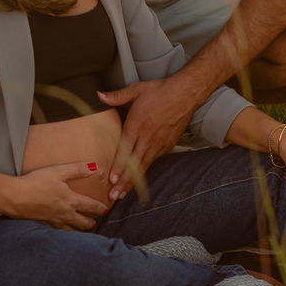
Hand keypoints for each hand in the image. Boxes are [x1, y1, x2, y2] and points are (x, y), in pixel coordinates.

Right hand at [11, 161, 108, 230]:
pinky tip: (65, 230)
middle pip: (83, 222)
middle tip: (96, 221)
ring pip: (72, 229)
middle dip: (92, 221)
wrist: (15, 197)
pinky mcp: (44, 224)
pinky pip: (60, 231)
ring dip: (80, 229)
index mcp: (71, 201)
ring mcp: (55, 221)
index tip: (106, 210)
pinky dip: (67, 232)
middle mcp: (65, 214)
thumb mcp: (58, 171)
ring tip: (84, 228)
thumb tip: (94, 167)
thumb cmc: (36, 182)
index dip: (100, 208)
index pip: (91, 207)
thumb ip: (77, 169)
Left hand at [98, 77, 198, 200]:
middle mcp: (148, 137)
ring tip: (123, 193)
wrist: (186, 93)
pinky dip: (145, 171)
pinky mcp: (168, 145)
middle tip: (113, 196)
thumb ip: (116, 96)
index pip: (126, 149)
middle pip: (134, 164)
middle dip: (123, 182)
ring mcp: (159, 142)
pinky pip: (154, 160)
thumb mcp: (136, 90)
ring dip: (133, 181)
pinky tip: (138, 179)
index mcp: (138, 124)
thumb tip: (98, 95)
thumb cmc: (161, 90)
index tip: (112, 180)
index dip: (118, 166)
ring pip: (144, 165)